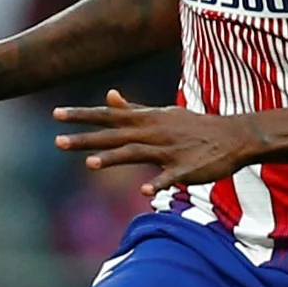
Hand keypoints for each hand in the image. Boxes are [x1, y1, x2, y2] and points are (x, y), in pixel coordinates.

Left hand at [52, 90, 257, 189]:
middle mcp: (153, 132)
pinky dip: (158, 183)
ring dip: (114, 158)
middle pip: (114, 134)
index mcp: (146, 120)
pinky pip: (170, 176)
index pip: (108, 115)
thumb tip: (109, 95)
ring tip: (90, 164)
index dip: (82, 115)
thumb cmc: (192, 126)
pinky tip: (145, 191)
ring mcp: (168, 150)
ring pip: (137, 153)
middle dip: (86, 138)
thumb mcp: (161, 114)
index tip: (56, 114)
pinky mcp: (185, 168)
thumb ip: (132, 109)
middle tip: (57, 142)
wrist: (231, 136)